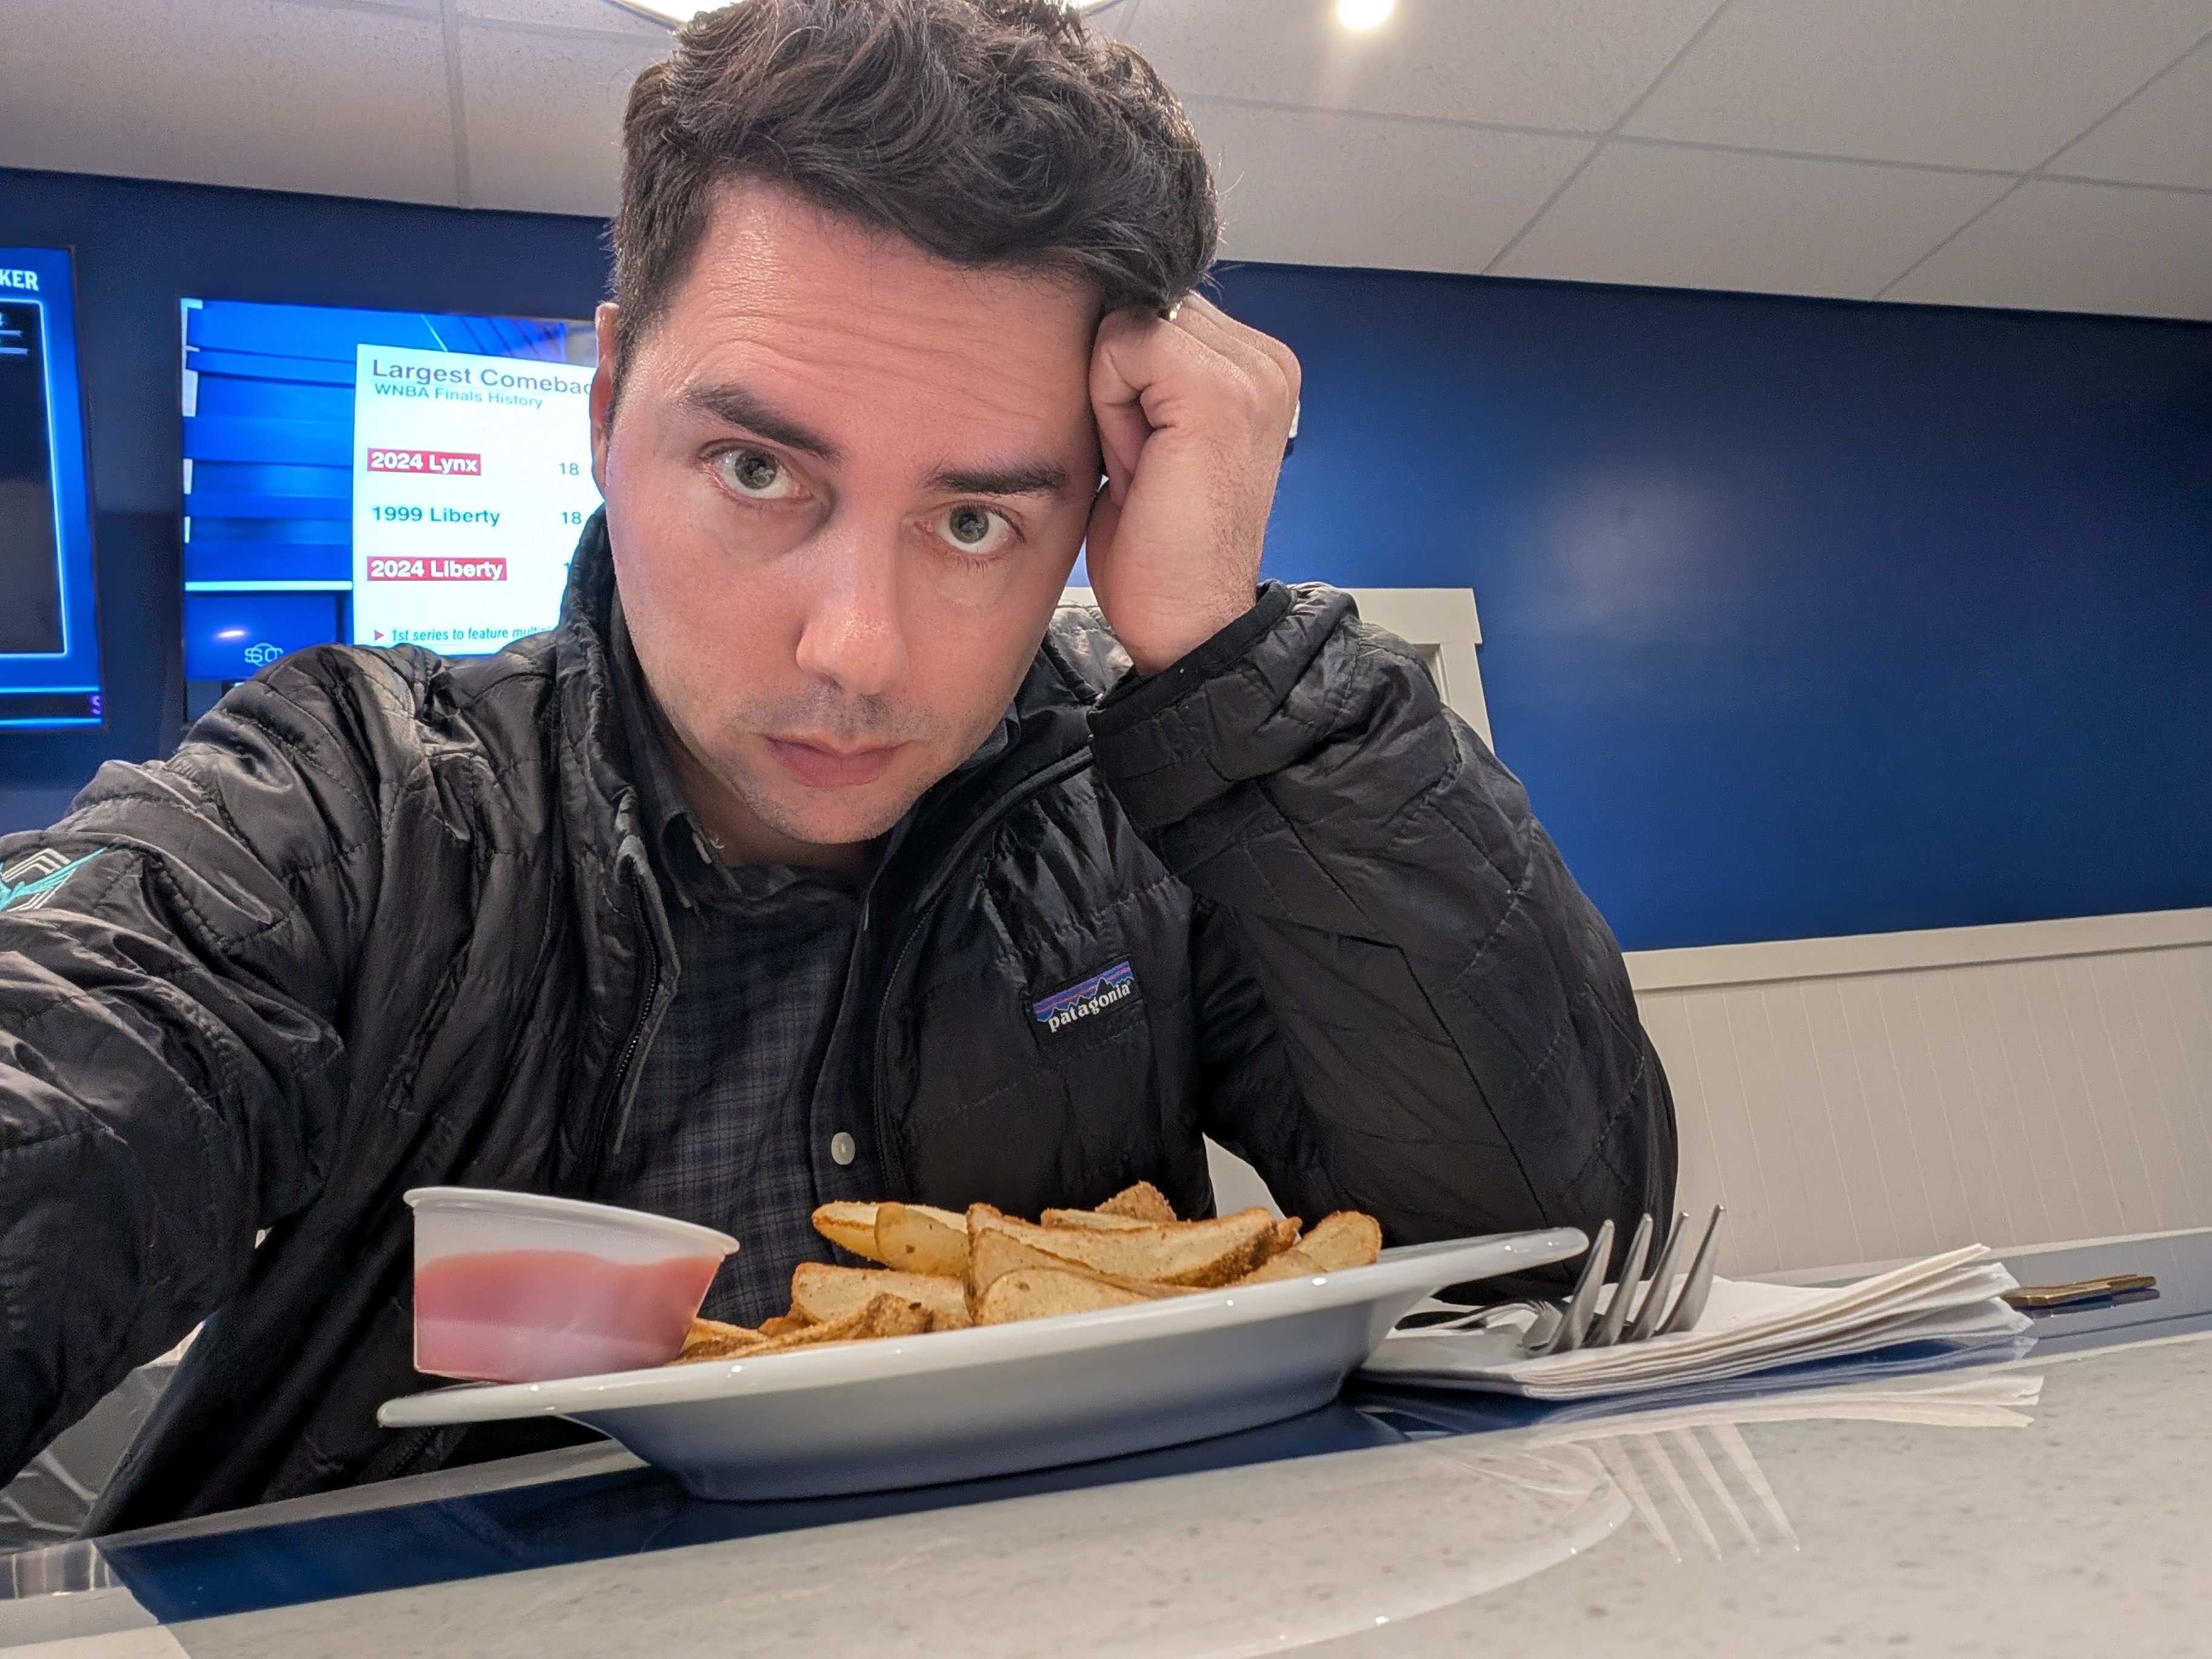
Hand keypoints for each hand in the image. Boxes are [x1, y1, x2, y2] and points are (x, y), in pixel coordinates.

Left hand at [1084, 294, 1300, 674]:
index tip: (1150, 455)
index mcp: (1256, 368)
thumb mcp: (1152, 438)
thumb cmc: (1160, 548)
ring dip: (1114, 399)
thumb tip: (1095, 312)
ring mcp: (1252, 374)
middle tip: (1146, 466)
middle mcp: (1266, 362)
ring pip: (1126, 324)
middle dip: (1119, 386)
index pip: (1153, 310)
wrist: (1187, 624)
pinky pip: (1122, 345)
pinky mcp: (1220, 392)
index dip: (1125, 381)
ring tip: (1145, 469)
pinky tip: (1139, 467)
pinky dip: (1110, 409)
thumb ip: (1148, 372)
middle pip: (1138, 309)